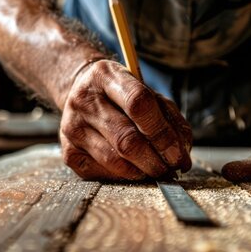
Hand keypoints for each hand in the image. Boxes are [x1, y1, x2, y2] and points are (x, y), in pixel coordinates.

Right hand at [60, 59, 191, 179]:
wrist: (82, 93)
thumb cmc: (122, 95)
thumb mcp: (146, 91)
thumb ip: (168, 117)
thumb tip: (182, 152)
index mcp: (106, 75)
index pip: (138, 103)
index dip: (162, 132)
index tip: (179, 153)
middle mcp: (84, 99)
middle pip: (127, 139)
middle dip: (156, 160)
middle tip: (172, 168)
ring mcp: (72, 126)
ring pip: (115, 160)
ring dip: (143, 171)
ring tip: (157, 170)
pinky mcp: (68, 151)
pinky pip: (102, 172)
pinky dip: (124, 175)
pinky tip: (134, 169)